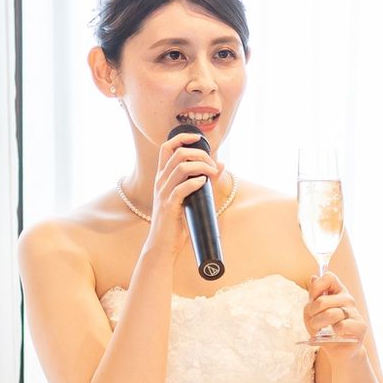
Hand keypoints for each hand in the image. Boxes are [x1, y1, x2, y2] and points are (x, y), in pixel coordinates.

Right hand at [146, 130, 223, 251]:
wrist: (162, 245)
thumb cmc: (176, 222)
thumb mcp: (189, 198)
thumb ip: (204, 180)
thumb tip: (221, 164)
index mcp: (162, 177)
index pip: (166, 147)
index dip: (182, 138)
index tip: (198, 138)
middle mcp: (160, 182)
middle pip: (178, 153)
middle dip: (200, 154)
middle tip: (213, 166)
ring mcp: (163, 193)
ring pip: (182, 167)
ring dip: (201, 167)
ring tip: (212, 174)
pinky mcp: (169, 206)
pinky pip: (182, 187)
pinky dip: (195, 182)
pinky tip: (203, 184)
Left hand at [304, 270, 367, 344]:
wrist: (338, 350)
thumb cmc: (324, 330)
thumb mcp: (312, 312)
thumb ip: (313, 296)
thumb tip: (313, 277)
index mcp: (338, 292)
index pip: (329, 277)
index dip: (316, 288)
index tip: (312, 301)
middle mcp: (348, 299)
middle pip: (322, 301)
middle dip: (311, 313)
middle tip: (312, 321)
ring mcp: (355, 312)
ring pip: (330, 314)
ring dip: (317, 325)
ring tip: (318, 330)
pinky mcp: (360, 327)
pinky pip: (341, 326)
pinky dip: (332, 333)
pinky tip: (333, 335)